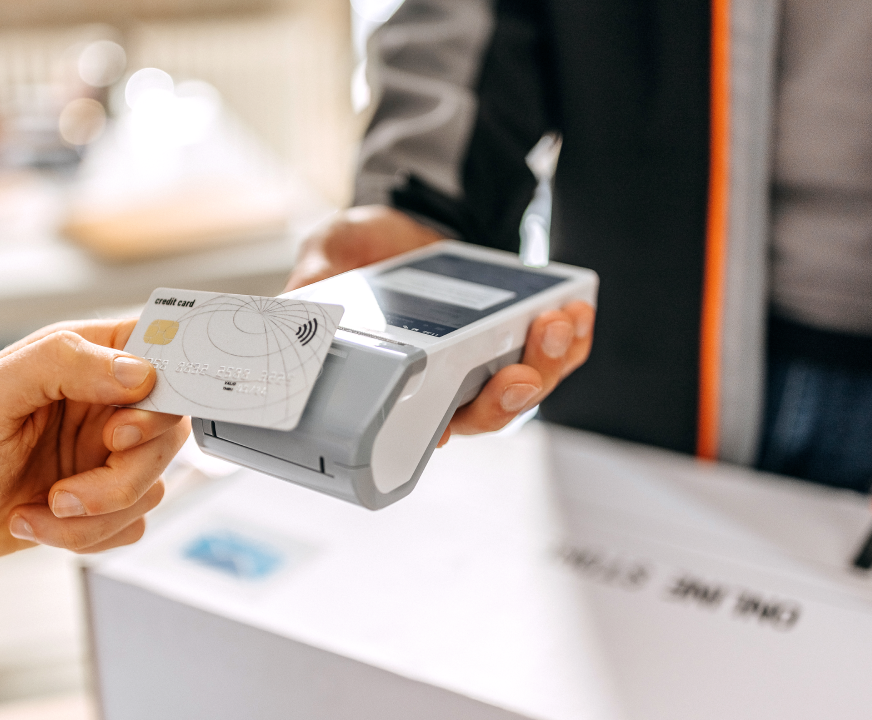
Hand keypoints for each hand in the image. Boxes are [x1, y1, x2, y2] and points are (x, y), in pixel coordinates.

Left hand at [0, 319, 188, 560]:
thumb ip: (61, 364)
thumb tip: (137, 371)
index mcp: (85, 357)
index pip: (162, 351)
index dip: (163, 392)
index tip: (122, 430)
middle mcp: (107, 401)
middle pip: (169, 433)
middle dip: (122, 476)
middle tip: (67, 489)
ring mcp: (109, 453)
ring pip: (152, 486)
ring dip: (94, 514)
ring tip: (37, 509)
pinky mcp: (105, 500)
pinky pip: (132, 524)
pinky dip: (86, 536)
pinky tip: (37, 522)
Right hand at [286, 204, 595, 442]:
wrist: (408, 216)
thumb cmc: (362, 250)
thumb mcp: (329, 254)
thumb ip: (314, 283)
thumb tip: (295, 311)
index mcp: (394, 378)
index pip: (417, 423)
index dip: (437, 430)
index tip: (447, 424)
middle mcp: (443, 381)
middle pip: (484, 413)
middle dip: (506, 398)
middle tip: (515, 374)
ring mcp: (486, 362)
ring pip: (527, 388)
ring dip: (546, 364)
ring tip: (553, 324)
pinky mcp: (520, 336)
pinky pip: (556, 354)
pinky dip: (571, 340)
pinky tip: (576, 311)